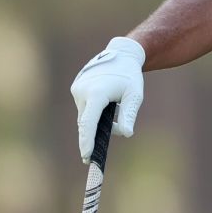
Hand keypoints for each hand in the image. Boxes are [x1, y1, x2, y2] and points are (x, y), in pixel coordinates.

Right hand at [70, 37, 144, 160]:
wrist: (121, 54)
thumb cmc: (130, 76)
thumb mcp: (135, 96)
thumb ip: (129, 115)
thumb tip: (126, 134)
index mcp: (96, 93)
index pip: (89, 122)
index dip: (87, 140)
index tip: (86, 155)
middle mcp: (83, 91)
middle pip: (87, 122)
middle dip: (92, 137)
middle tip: (92, 158)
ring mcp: (77, 89)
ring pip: (86, 116)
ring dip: (97, 122)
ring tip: (115, 109)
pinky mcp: (76, 88)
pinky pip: (85, 108)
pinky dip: (94, 113)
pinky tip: (109, 106)